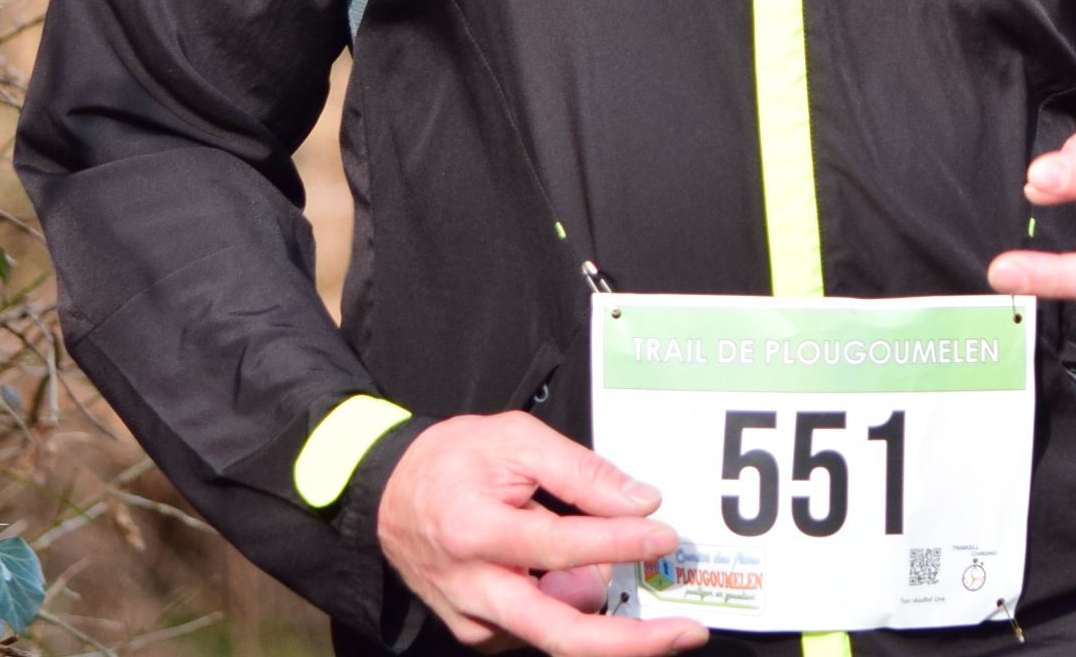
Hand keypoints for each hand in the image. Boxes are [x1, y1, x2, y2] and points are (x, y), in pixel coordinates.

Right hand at [375, 412, 708, 654]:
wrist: (387, 499)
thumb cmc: (452, 461)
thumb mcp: (514, 439)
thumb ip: (579, 471)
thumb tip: (641, 502)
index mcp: (475, 532)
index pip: (558, 547)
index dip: (617, 543)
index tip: (664, 535)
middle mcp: (474, 590)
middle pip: (562, 633)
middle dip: (632, 641)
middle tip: (689, 633)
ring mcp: (476, 622)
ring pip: (558, 630)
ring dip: (598, 601)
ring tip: (605, 549)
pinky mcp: (480, 636)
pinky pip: (542, 628)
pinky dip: (571, 603)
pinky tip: (568, 569)